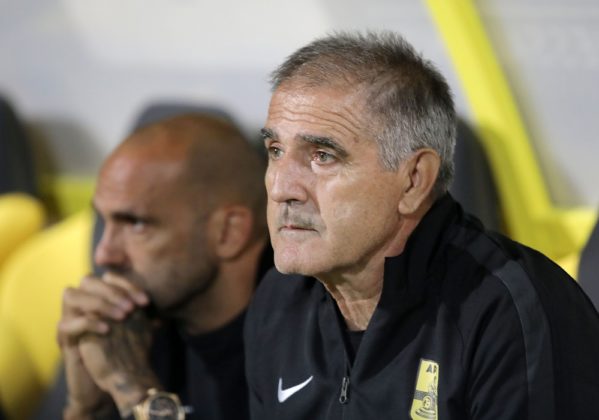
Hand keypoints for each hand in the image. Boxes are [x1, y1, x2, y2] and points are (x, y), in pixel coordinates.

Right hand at [58, 273, 148, 416]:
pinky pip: (67, 323)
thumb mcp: (138, 329)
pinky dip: (88, 322)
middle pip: (88, 280)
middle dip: (112, 291)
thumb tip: (163, 305)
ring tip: (121, 316)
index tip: (146, 301)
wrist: (114, 381)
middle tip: (132, 308)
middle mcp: (82, 305)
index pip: (108, 277)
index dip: (127, 284)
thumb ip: (144, 314)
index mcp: (99, 298)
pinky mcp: (64, 339)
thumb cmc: (127, 351)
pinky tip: (108, 329)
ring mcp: (70, 319)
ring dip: (98, 302)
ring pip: (70, 295)